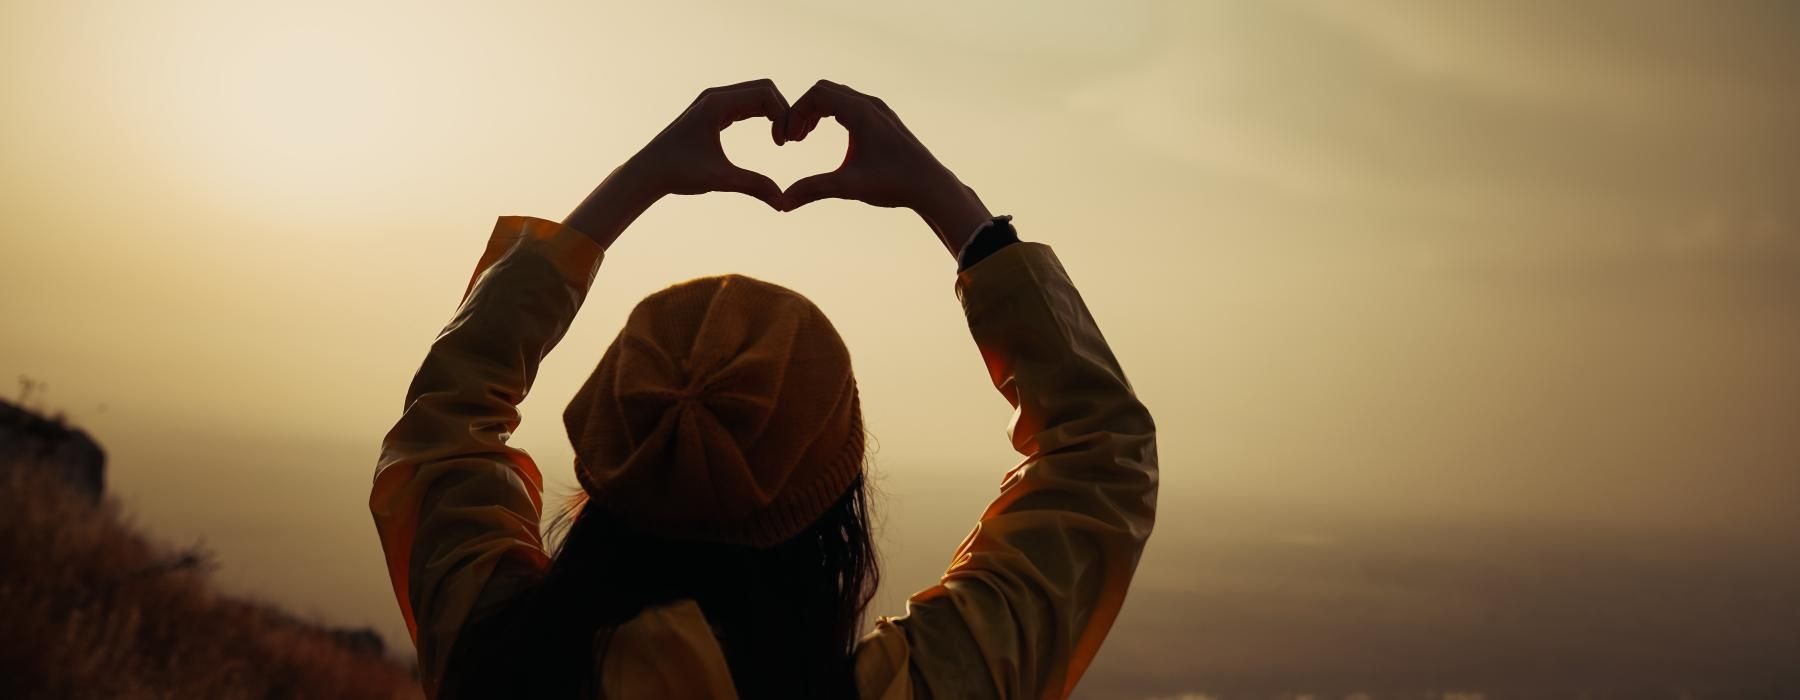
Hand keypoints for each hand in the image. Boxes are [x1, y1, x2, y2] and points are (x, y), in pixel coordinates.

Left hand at [565, 79, 789, 247]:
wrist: (648, 172)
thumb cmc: (679, 173)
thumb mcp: (720, 179)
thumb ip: (754, 186)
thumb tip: (784, 203)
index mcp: (716, 104)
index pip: (765, 94)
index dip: (783, 115)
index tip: (785, 144)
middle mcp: (715, 96)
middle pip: (764, 89)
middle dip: (783, 111)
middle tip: (789, 141)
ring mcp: (714, 101)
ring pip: (757, 94)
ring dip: (775, 113)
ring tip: (781, 140)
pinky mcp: (713, 110)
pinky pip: (747, 103)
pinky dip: (763, 115)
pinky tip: (771, 137)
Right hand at [780, 80, 992, 256]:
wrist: (931, 186)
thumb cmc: (894, 183)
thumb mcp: (848, 186)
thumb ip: (813, 189)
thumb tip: (782, 203)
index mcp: (861, 112)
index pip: (817, 93)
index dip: (796, 112)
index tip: (790, 139)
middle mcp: (870, 105)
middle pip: (825, 91)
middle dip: (804, 111)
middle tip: (794, 138)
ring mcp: (878, 110)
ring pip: (838, 97)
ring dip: (818, 112)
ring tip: (804, 137)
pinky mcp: (883, 119)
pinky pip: (850, 105)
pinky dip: (833, 114)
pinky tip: (828, 137)